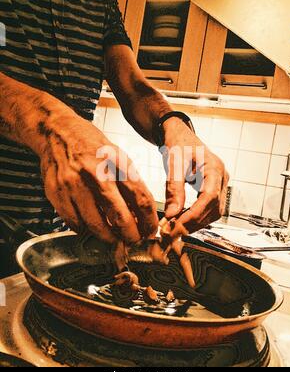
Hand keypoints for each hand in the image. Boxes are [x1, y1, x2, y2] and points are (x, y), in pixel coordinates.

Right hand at [40, 114, 157, 243]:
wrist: (56, 132)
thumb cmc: (89, 143)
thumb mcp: (117, 154)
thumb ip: (129, 181)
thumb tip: (140, 211)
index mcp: (116, 162)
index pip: (140, 198)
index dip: (148, 220)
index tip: (150, 229)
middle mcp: (96, 174)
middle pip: (120, 216)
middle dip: (131, 235)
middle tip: (133, 240)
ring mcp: (74, 185)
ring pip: (96, 225)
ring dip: (109, 237)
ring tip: (115, 238)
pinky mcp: (57, 194)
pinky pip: (75, 223)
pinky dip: (86, 230)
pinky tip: (93, 227)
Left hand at [162, 118, 228, 234]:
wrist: (180, 135)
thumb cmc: (178, 144)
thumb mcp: (174, 163)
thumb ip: (174, 188)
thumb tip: (172, 214)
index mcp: (214, 168)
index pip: (210, 197)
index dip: (194, 214)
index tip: (177, 224)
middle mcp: (221, 177)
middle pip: (214, 208)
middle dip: (194, 222)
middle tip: (172, 231)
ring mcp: (219, 184)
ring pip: (214, 212)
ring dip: (196, 223)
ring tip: (175, 228)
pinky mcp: (213, 188)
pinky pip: (210, 208)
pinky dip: (197, 217)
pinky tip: (181, 220)